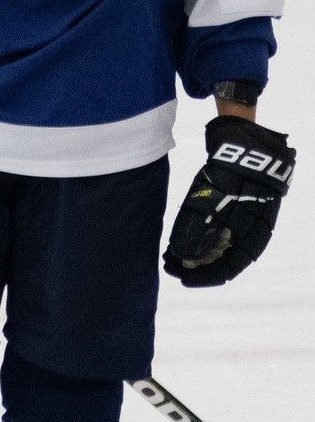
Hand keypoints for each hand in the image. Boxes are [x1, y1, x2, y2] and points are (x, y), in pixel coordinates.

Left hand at [163, 115, 295, 286]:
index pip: (228, 268)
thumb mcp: (210, 198)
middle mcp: (249, 234)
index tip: (181, 278)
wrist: (245, 144)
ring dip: (193, 254)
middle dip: (194, 266)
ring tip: (168, 256)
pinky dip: (198, 239)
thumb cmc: (232, 172)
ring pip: (216, 248)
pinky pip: (216, 233)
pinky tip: (177, 242)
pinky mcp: (232, 212)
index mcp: (253, 236)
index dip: (203, 277)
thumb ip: (195, 227)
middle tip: (169, 267)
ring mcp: (241, 223)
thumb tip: (180, 257)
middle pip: (220, 260)